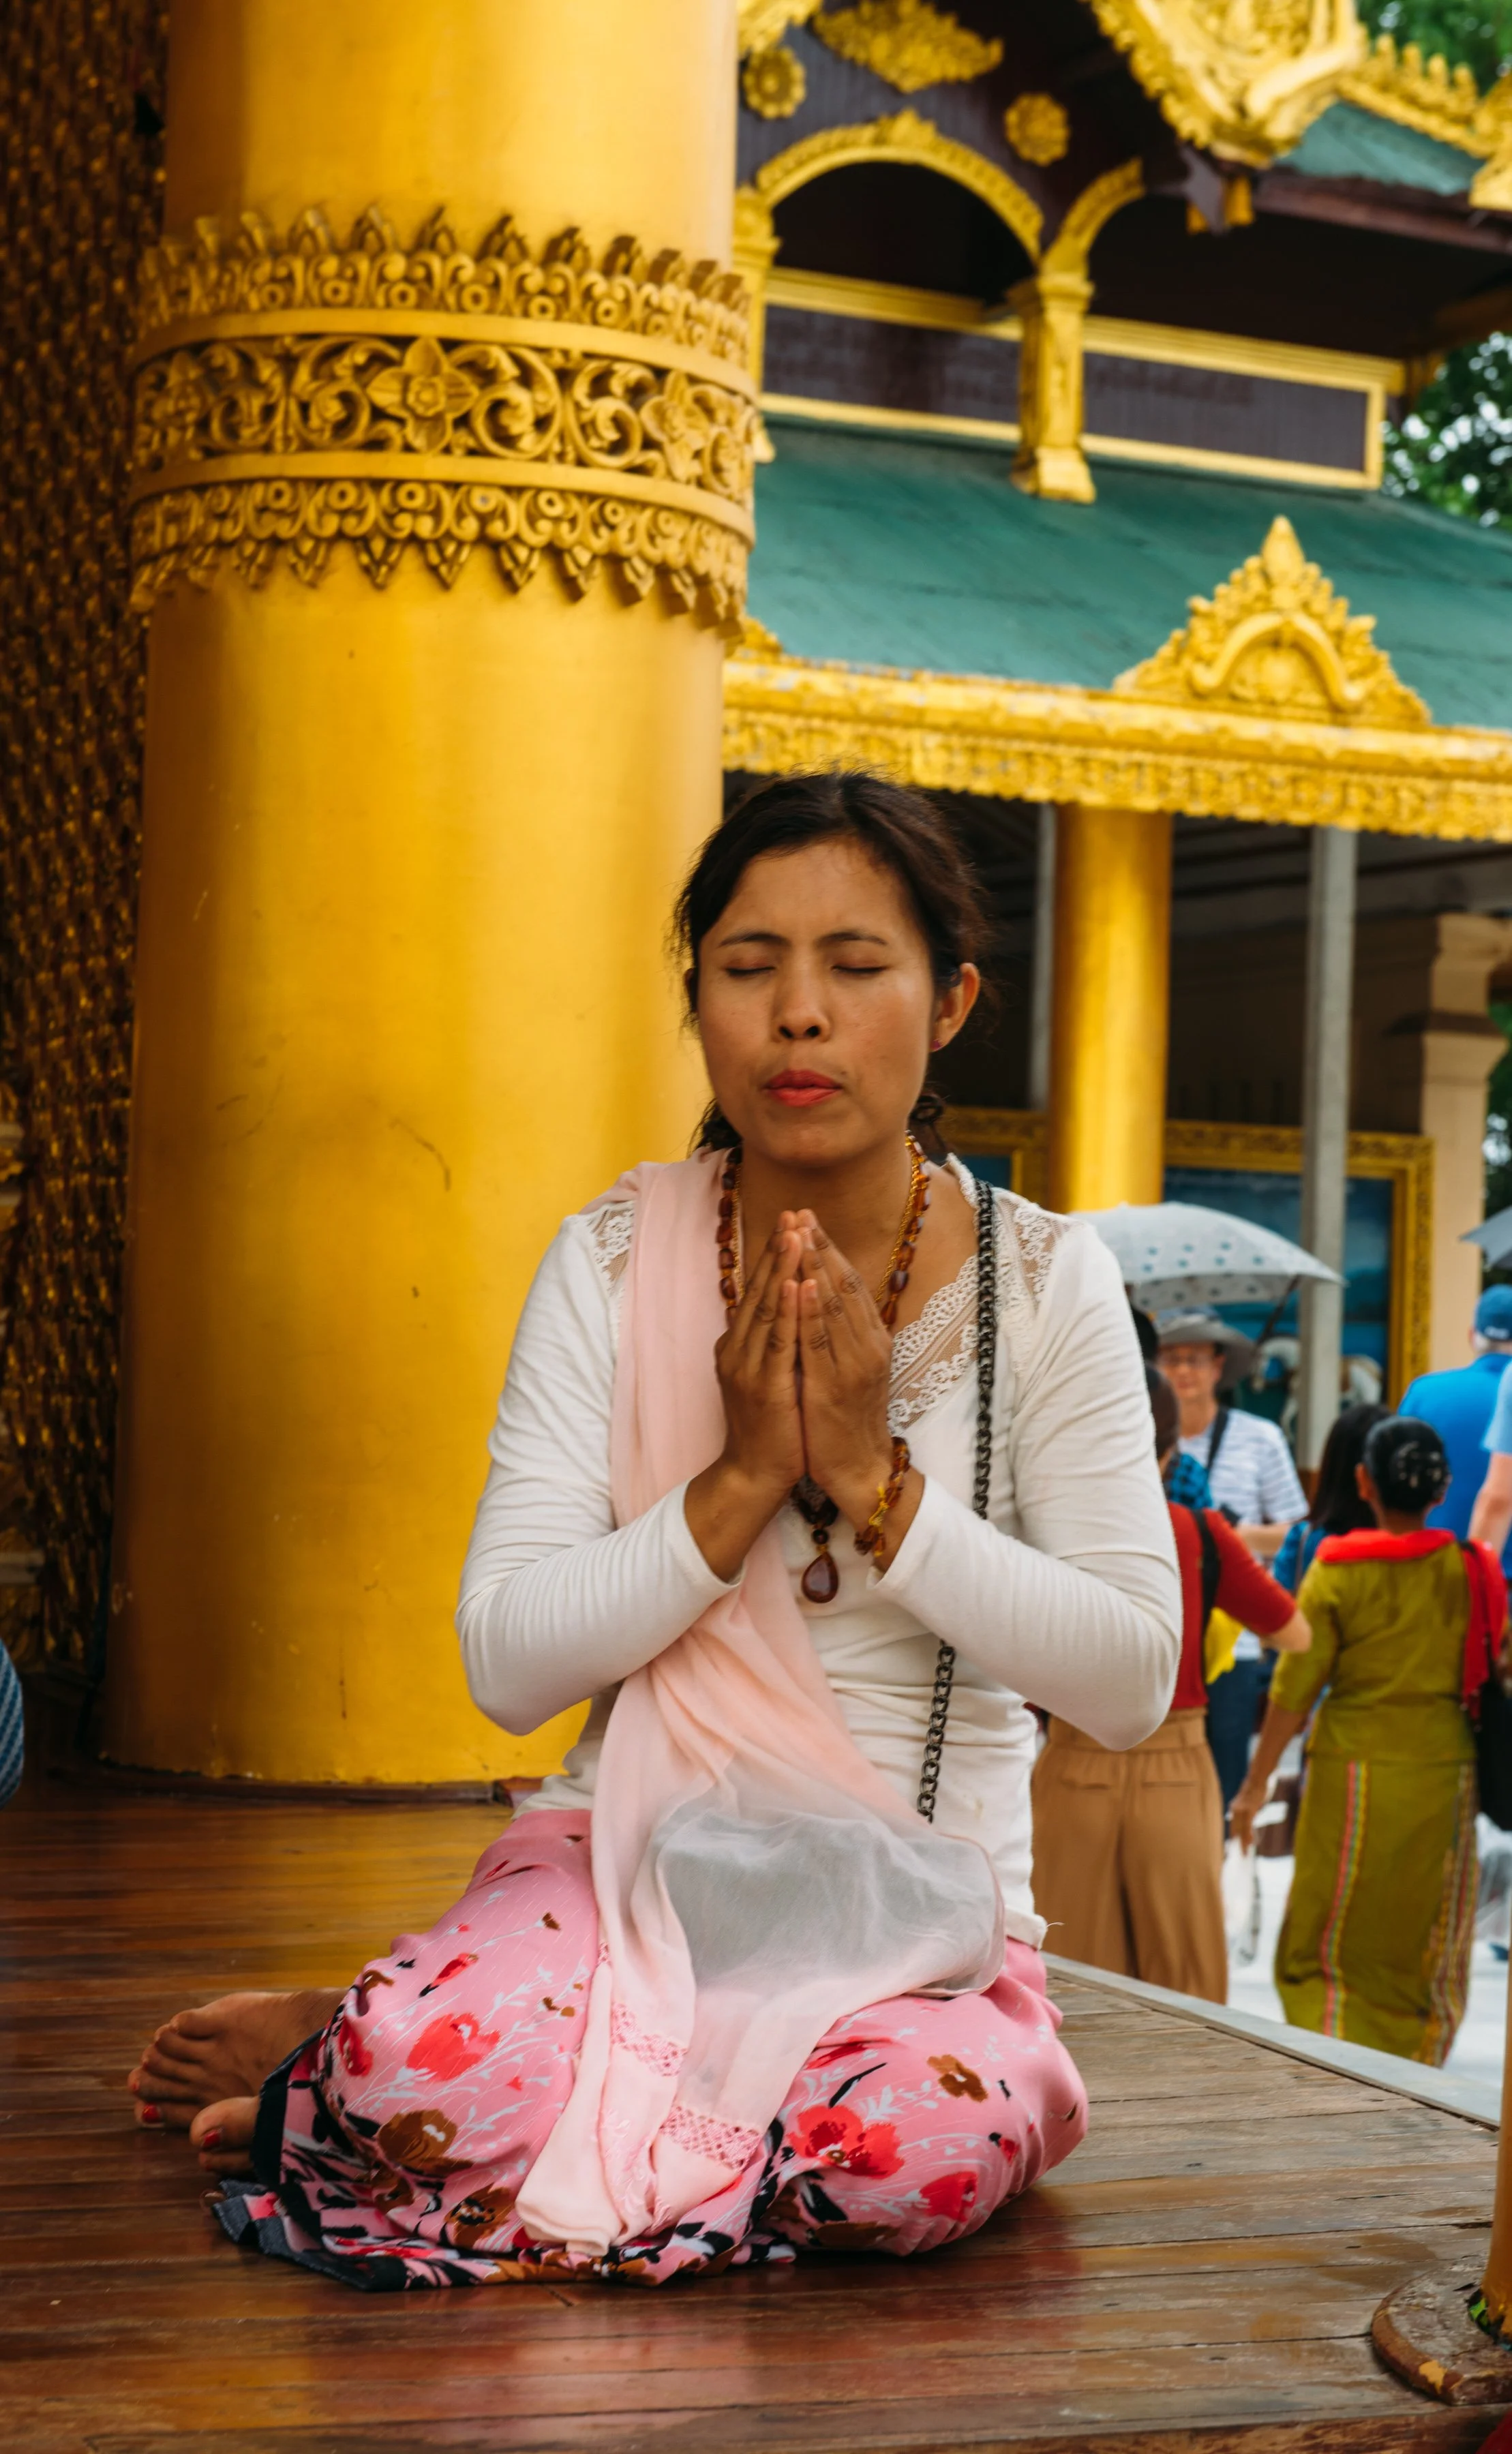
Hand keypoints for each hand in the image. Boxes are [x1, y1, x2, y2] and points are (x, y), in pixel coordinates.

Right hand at [684, 1219, 803, 1580]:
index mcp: (738, 1345)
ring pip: (766, 1308)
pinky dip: (785, 1310)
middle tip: (791, 1212)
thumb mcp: (767, 1374)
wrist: (754, 1474)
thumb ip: (770, 1341)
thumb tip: (784, 1307)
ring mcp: (747, 1367)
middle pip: (759, 1290)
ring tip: (794, 1234)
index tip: (790, 1221)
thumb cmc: (770, 1425)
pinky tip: (794, 1283)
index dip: (773, 1255)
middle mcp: (737, 1350)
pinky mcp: (765, 1387)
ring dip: (781, 1268)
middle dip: (777, 1250)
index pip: (757, 1290)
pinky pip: (777, 1342)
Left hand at [796, 1217, 920, 1562]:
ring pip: (834, 1306)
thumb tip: (825, 1296)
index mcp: (872, 1338)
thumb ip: (843, 1333)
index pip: (850, 1283)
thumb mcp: (851, 1367)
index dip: (830, 1248)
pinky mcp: (834, 1386)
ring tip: (800, 1233)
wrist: (858, 1467)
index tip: (808, 1219)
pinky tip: (801, 1284)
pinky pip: (821, 1342)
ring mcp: (854, 1364)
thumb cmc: (848, 1418)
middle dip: (821, 1246)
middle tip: (800, 1212)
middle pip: (843, 1285)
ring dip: (816, 1266)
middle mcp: (868, 1345)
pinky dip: (811, 1310)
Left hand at [1228, 1778, 1265, 1851]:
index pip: (1233, 1826)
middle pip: (1235, 1830)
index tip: (1235, 1848)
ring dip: (1243, 1842)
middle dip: (1238, 1843)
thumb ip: (1248, 1814)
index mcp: (1234, 1809)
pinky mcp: (1249, 1809)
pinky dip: (1249, 1834)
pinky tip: (1250, 1842)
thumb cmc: (1256, 1790)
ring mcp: (1241, 1809)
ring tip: (1245, 1852)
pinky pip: (1248, 1825)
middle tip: (1241, 1855)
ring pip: (1241, 1829)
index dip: (1234, 1838)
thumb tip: (1249, 1826)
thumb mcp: (1250, 1804)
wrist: (1258, 1778)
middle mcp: (1235, 1809)